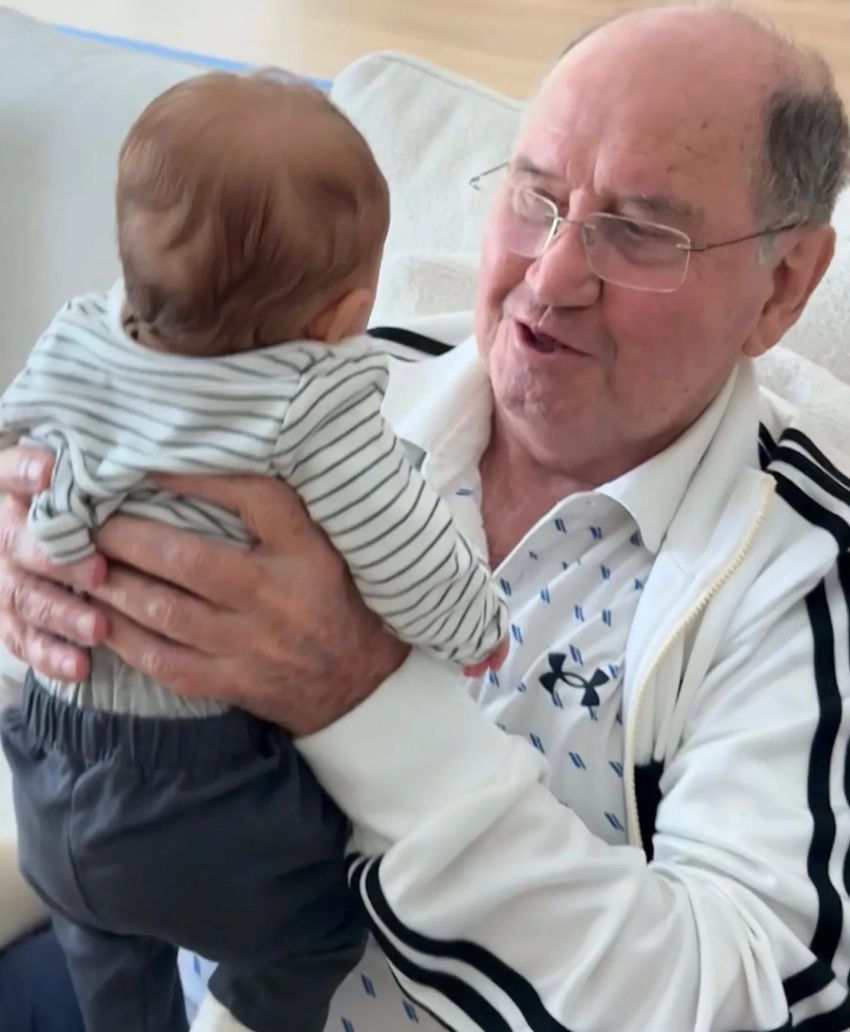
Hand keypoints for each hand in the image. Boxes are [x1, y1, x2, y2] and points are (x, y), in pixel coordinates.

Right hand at [0, 447, 107, 680]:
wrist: (57, 538)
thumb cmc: (93, 505)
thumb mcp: (88, 480)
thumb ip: (94, 471)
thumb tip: (138, 459)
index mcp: (17, 489)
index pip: (9, 470)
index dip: (24, 472)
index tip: (48, 474)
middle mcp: (5, 529)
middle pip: (19, 543)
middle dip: (60, 559)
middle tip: (99, 572)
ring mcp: (4, 576)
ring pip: (23, 596)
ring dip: (61, 614)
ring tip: (99, 628)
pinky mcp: (8, 618)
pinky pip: (20, 639)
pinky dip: (49, 654)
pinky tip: (80, 666)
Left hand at [91, 474, 409, 734]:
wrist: (359, 683)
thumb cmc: (337, 600)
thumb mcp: (324, 546)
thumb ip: (281, 511)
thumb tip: (217, 461)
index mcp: (306, 552)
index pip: (254, 498)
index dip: (197, 476)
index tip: (149, 462)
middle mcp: (276, 596)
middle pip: (187, 559)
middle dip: (126, 536)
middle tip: (87, 516)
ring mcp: (251, 645)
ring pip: (164, 611)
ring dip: (113, 584)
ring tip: (80, 561)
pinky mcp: (231, 682)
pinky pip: (164, 661)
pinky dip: (123, 638)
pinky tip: (98, 617)